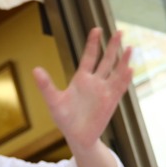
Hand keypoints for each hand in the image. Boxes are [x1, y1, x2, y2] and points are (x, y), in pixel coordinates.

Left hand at [33, 28, 132, 150]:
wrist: (77, 137)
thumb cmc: (64, 119)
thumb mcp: (53, 101)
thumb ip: (46, 85)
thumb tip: (35, 69)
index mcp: (81, 78)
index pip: (89, 56)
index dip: (93, 43)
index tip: (97, 29)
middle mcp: (95, 82)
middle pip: (106, 60)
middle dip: (113, 46)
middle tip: (120, 31)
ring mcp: (105, 91)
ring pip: (116, 71)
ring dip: (123, 60)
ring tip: (129, 47)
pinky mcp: (111, 101)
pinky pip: (119, 87)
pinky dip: (125, 78)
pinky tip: (130, 69)